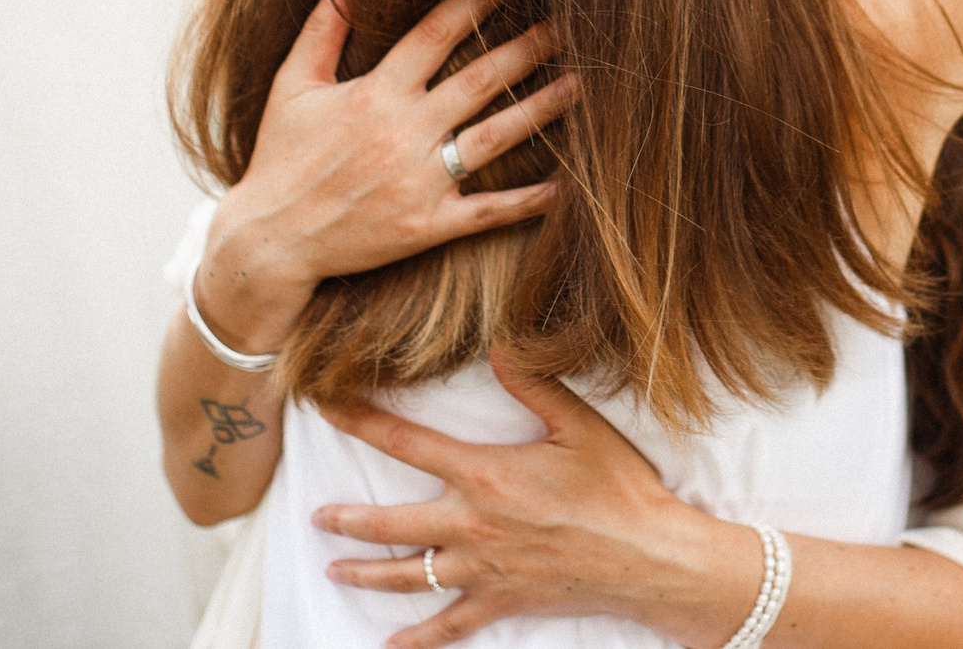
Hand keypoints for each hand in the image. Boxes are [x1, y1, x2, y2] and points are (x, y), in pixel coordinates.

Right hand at [197, 0, 578, 353]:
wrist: (269, 241)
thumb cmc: (280, 158)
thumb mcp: (292, 86)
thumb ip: (323, 28)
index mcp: (375, 93)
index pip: (435, 34)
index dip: (475, 2)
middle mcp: (402, 132)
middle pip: (479, 80)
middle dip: (526, 48)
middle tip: (568, 24)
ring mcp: (418, 180)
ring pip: (494, 137)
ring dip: (540, 109)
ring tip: (580, 84)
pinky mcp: (426, 225)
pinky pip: (487, 210)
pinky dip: (527, 200)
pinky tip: (565, 185)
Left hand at [312, 354, 762, 648]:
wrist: (645, 556)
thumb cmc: (617, 488)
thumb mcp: (578, 425)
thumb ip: (532, 384)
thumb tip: (497, 344)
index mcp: (483, 475)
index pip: (406, 444)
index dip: (361, 423)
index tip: (327, 408)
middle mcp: (470, 525)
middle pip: (388, 523)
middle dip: (346, 518)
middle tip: (317, 514)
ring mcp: (480, 570)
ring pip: (405, 575)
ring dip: (364, 573)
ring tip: (335, 568)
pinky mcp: (498, 602)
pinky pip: (446, 625)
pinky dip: (416, 638)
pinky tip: (392, 644)